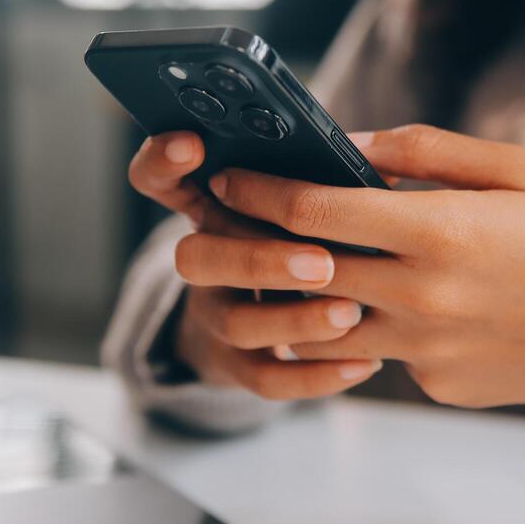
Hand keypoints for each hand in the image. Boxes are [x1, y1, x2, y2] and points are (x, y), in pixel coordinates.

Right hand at [127, 132, 381, 398]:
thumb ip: (308, 178)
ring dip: (296, 319)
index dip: (163, 161)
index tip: (194, 143)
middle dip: (257, 260)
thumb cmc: (292, 236)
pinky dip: (316, 375)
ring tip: (351, 313)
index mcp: (207, 207)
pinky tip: (366, 361)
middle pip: (194, 259)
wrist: (258, 325)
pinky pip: (268, 380)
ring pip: (238, 323)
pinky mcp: (238, 366)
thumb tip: (360, 158)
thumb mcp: (288, 200)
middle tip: (323, 262)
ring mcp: (215, 316)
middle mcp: (202, 260)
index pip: (158, 178)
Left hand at [206, 124, 524, 407]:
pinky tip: (386, 305)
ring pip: (324, 329)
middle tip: (225, 224)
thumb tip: (353, 143)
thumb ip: (424, 152)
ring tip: (288, 270)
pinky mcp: (442, 386)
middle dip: (250, 246)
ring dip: (295, 300)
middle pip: (301, 273)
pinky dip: (367, 329)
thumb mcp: (514, 167)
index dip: (260, 191)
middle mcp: (423, 296)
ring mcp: (429, 351)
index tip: (229, 179)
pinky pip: (382, 357)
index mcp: (439, 229)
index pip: (315, 210)